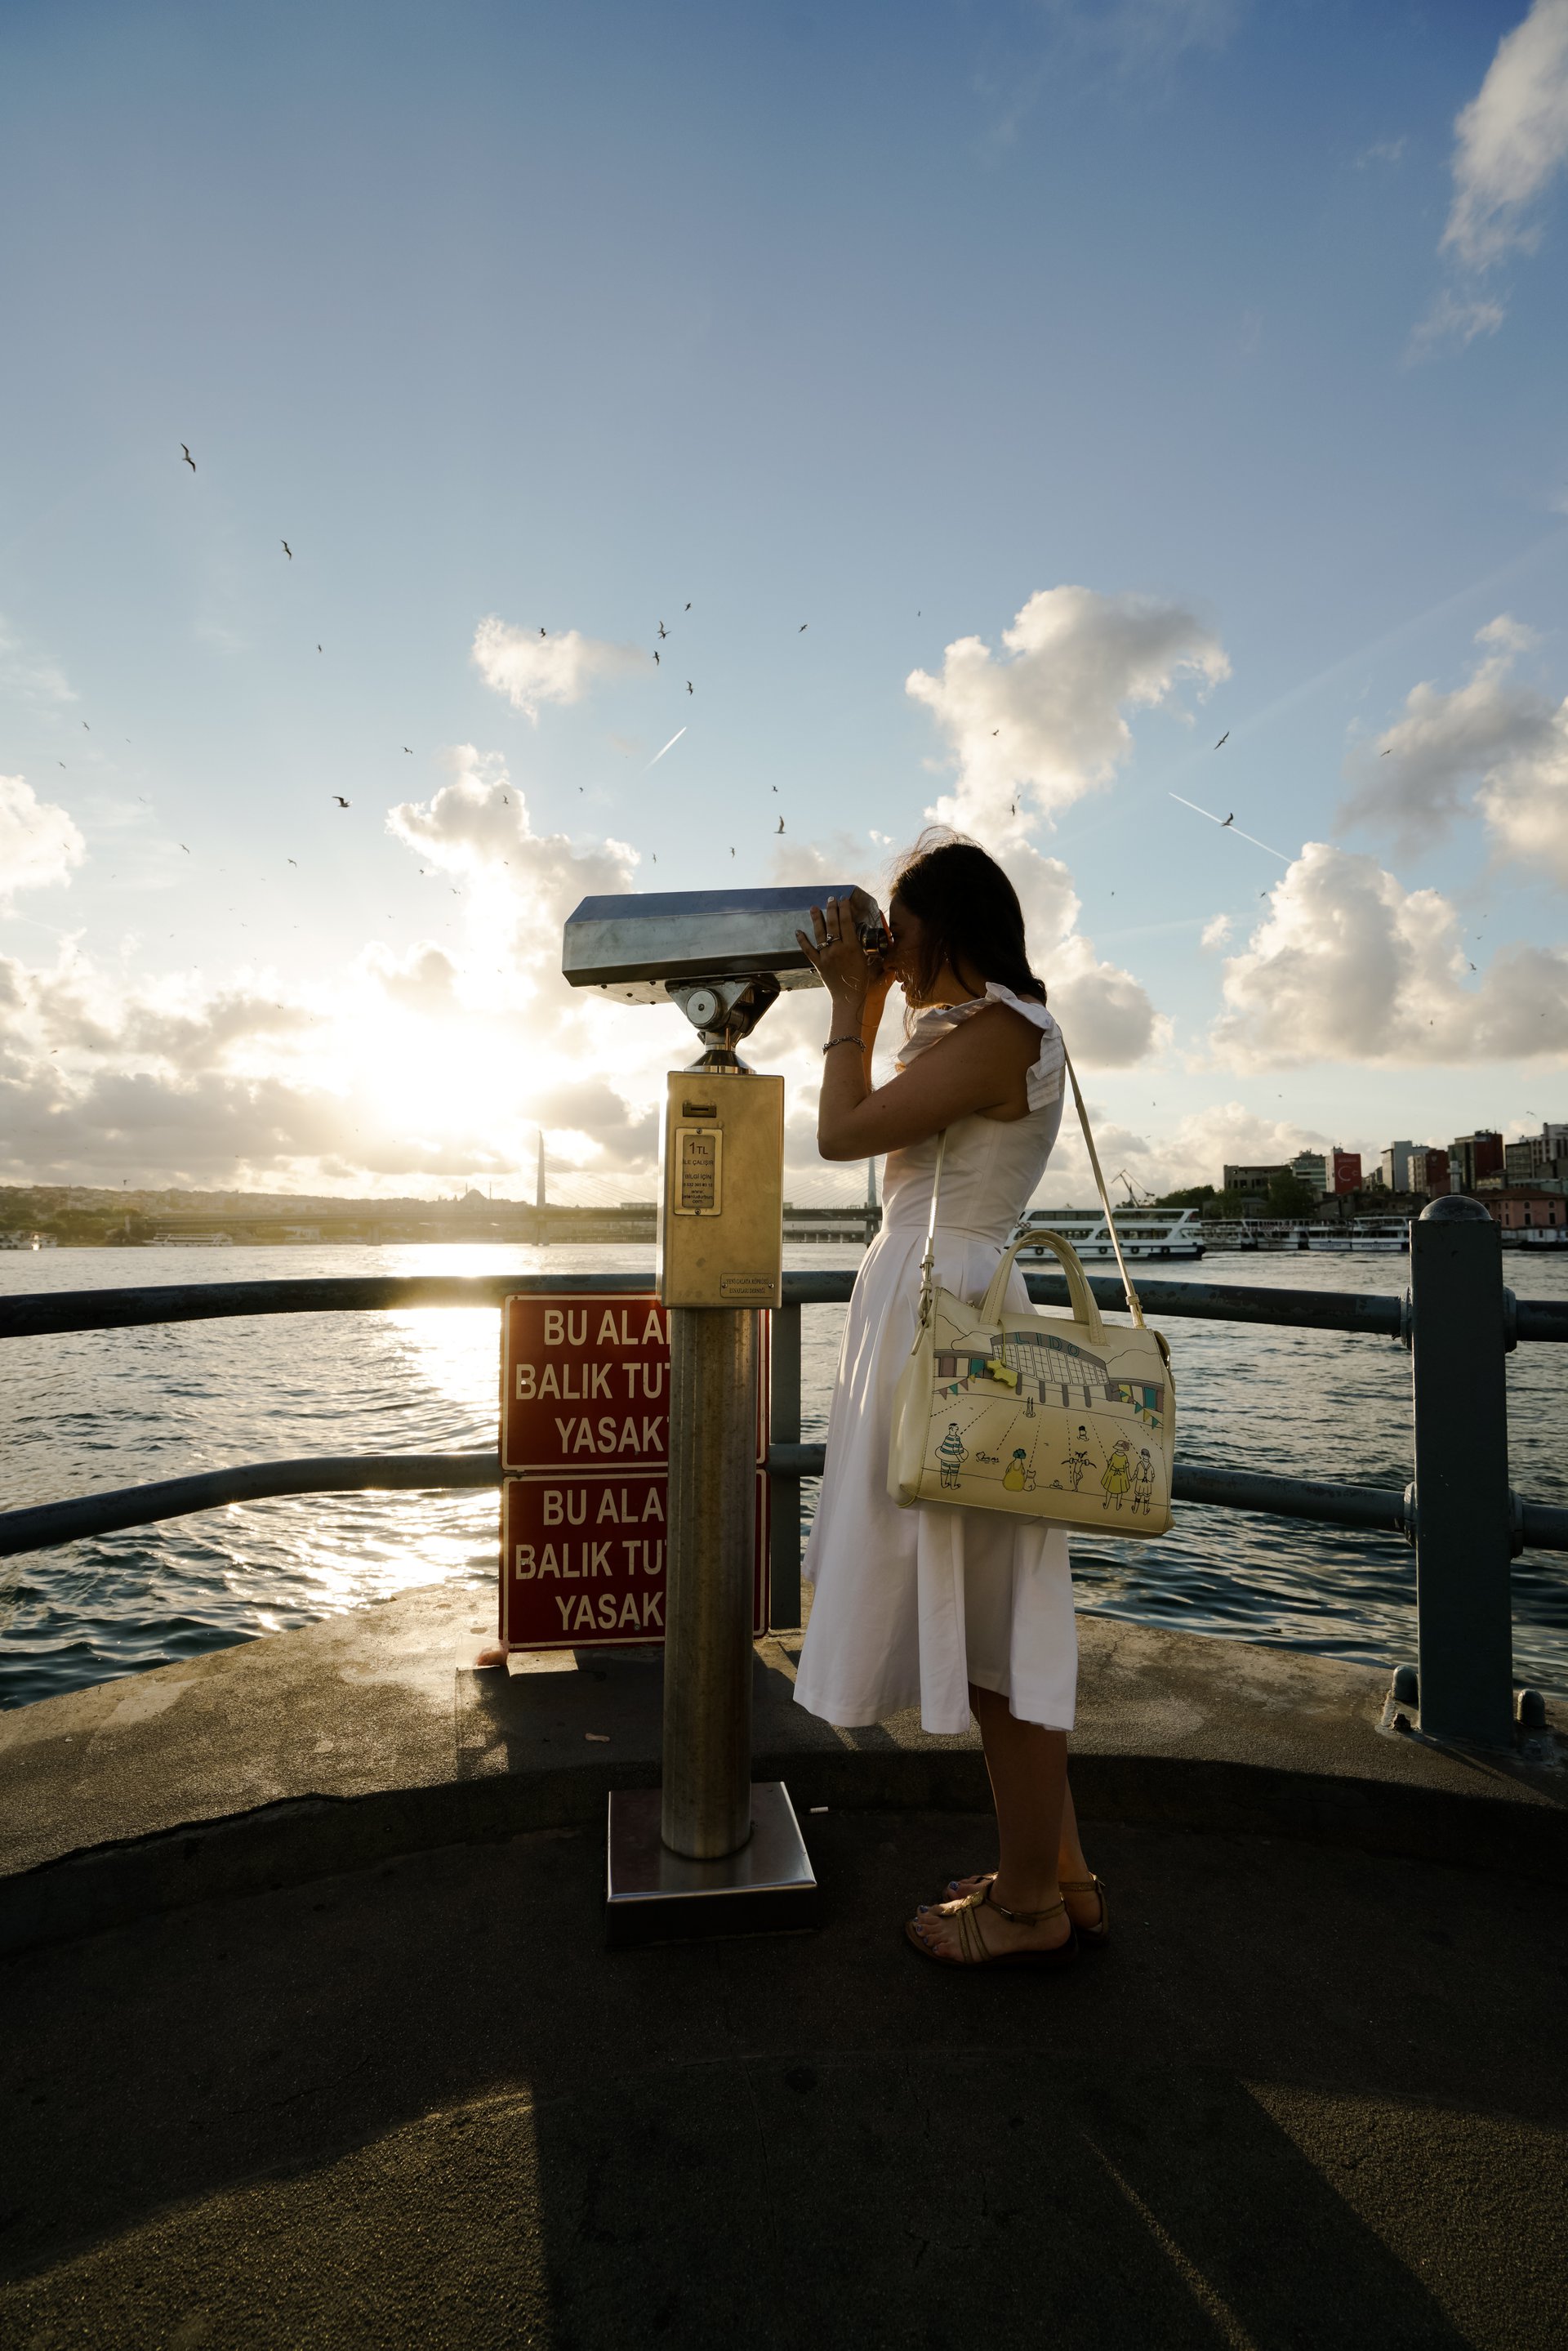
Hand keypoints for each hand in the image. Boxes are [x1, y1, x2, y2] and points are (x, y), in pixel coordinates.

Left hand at [795, 894, 884, 1009]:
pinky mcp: (818, 964)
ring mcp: (826, 956)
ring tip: (814, 908)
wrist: (849, 997)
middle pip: (833, 924)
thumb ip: (864, 946)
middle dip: (831, 909)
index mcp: (852, 947)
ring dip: (816, 919)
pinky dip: (802, 940)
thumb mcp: (867, 960)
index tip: (843, 900)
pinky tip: (798, 931)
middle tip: (830, 899)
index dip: (844, 909)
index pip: (847, 922)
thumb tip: (866, 933)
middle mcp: (838, 949)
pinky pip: (808, 950)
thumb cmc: (862, 979)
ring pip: (819, 934)